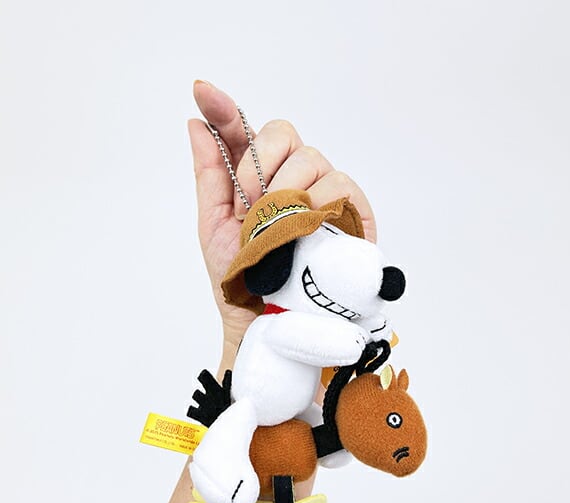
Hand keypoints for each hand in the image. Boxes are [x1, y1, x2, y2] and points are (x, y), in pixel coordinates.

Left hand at [188, 81, 377, 350]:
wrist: (268, 321)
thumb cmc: (243, 278)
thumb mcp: (215, 227)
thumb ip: (211, 176)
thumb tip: (196, 125)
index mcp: (258, 180)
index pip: (244, 132)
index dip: (224, 109)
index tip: (202, 92)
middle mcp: (292, 179)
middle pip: (283, 133)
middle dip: (259, 165)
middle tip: (249, 204)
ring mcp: (323, 193)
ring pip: (312, 157)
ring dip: (287, 190)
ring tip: (278, 229)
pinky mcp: (352, 212)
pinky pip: (342, 184)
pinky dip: (323, 201)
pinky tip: (311, 224)